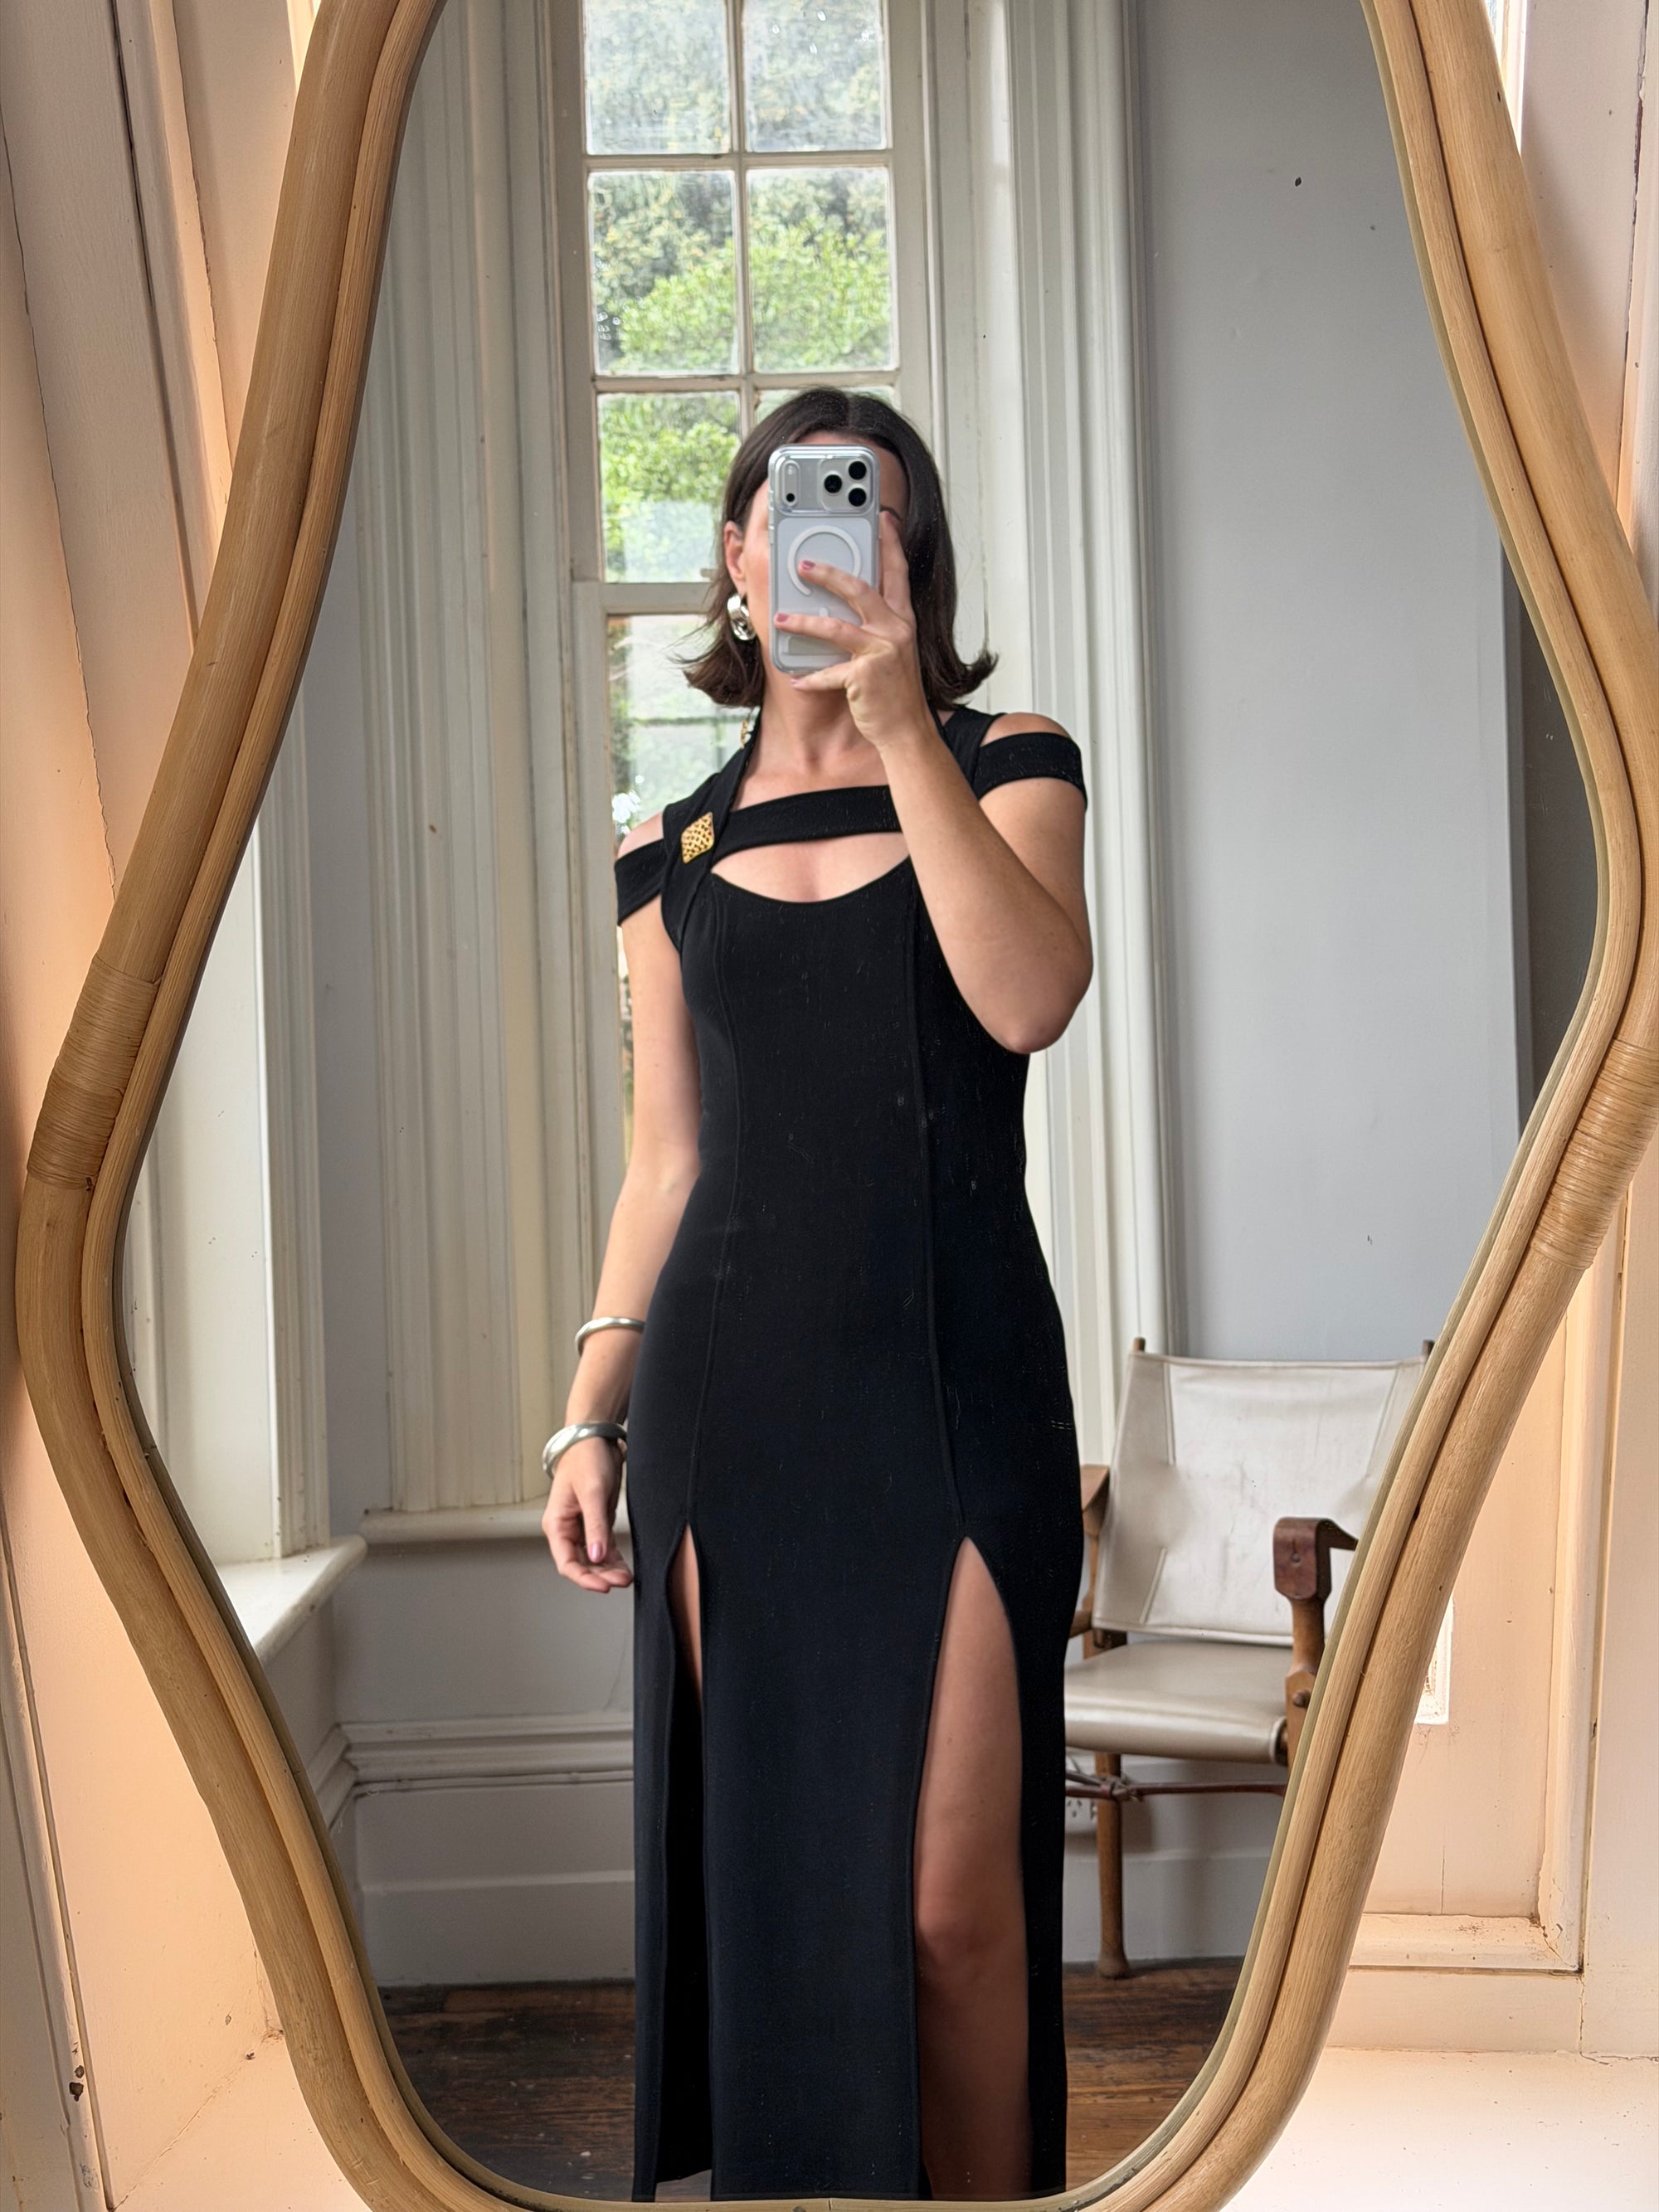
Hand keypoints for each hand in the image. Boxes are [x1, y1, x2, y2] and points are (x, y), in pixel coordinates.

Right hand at [543, 1437, 632, 1592]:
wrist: (596, 1438)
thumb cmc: (586, 1459)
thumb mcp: (593, 1492)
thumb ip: (595, 1526)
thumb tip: (596, 1557)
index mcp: (557, 1524)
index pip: (567, 1563)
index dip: (584, 1579)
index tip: (604, 1587)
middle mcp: (567, 1529)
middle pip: (580, 1564)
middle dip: (600, 1576)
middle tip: (622, 1581)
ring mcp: (582, 1527)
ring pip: (593, 1559)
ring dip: (607, 1570)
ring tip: (626, 1578)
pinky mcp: (596, 1521)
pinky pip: (603, 1547)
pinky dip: (612, 1559)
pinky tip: (624, 1568)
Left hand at [774, 510, 933, 750]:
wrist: (907, 730)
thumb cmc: (894, 690)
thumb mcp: (892, 649)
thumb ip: (875, 624)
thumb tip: (845, 603)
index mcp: (902, 619)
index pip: (897, 572)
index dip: (889, 542)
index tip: (881, 518)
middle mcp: (895, 630)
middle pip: (859, 588)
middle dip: (828, 573)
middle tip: (802, 565)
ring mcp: (881, 652)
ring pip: (836, 627)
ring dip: (803, 622)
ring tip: (781, 618)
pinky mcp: (865, 677)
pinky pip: (829, 672)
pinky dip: (810, 678)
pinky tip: (795, 678)